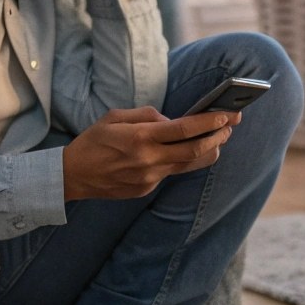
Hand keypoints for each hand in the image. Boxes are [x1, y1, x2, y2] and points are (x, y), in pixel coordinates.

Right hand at [60, 102, 239, 200]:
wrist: (72, 176)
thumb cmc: (93, 141)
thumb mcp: (115, 116)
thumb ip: (146, 115)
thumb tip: (171, 120)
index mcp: (140, 138)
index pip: (183, 130)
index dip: (208, 122)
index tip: (226, 114)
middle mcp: (148, 160)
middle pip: (195, 151)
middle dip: (218, 136)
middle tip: (231, 124)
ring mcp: (149, 178)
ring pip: (189, 165)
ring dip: (208, 150)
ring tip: (220, 137)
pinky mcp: (146, 189)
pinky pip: (171, 172)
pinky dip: (183, 160)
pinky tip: (188, 150)